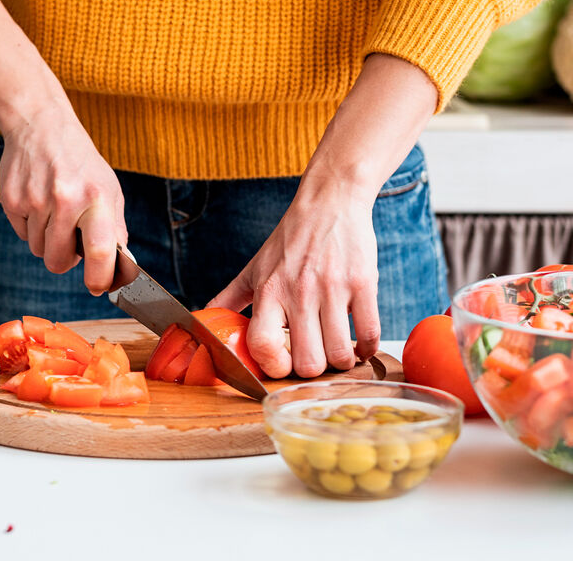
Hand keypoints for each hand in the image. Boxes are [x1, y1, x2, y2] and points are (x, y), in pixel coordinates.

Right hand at [0, 0, 127, 293]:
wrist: (42, 126)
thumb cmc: (80, 163)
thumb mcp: (109, 190)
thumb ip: (114, 230)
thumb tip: (117, 271)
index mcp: (97, 198)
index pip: (101, 251)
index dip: (99, 278)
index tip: (98, 287)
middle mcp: (66, 199)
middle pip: (58, 261)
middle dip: (64, 261)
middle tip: (70, 241)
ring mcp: (35, 200)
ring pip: (38, 250)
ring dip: (47, 240)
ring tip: (54, 211)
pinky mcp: (11, 199)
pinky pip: (21, 235)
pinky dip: (30, 226)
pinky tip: (38, 201)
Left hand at [208, 179, 381, 377]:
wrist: (329, 202)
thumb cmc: (291, 239)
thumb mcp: (254, 267)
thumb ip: (229, 298)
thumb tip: (202, 323)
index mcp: (270, 290)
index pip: (263, 345)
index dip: (273, 366)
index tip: (282, 364)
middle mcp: (300, 291)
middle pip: (308, 362)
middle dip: (313, 371)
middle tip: (315, 359)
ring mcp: (333, 288)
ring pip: (340, 353)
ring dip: (342, 362)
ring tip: (338, 352)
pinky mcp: (363, 283)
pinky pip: (370, 334)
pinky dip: (368, 350)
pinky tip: (360, 345)